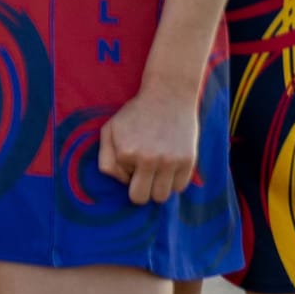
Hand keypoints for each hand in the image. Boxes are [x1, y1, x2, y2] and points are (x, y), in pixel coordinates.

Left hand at [98, 83, 200, 203]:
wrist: (168, 95)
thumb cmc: (136, 113)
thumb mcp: (110, 129)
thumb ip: (106, 159)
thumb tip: (122, 181)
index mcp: (126, 153)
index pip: (124, 182)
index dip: (128, 170)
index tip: (134, 154)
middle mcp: (148, 159)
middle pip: (141, 198)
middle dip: (140, 189)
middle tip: (144, 174)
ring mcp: (170, 161)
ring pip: (161, 197)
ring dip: (157, 186)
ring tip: (158, 168)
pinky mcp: (188, 161)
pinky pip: (179, 188)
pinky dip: (174, 181)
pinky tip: (171, 164)